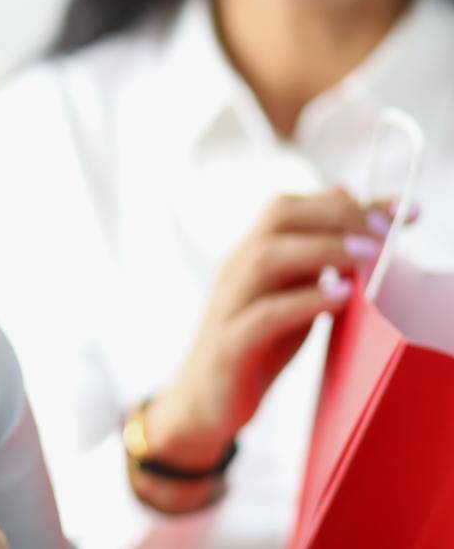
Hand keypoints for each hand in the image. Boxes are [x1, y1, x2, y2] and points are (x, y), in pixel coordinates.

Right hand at [134, 187, 406, 508]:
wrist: (202, 402)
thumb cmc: (255, 347)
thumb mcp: (290, 297)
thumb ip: (315, 260)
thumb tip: (351, 214)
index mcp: (251, 253)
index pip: (294, 206)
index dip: (348, 202)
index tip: (402, 211)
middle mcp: (237, 268)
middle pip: (278, 215)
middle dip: (337, 215)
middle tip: (385, 233)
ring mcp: (229, 303)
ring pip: (267, 257)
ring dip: (323, 250)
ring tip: (369, 256)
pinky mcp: (230, 344)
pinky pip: (263, 315)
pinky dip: (303, 301)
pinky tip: (340, 300)